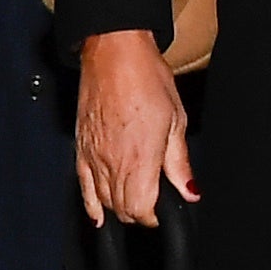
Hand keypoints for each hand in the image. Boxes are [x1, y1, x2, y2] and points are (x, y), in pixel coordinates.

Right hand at [74, 29, 197, 228]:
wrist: (113, 53)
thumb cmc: (145, 78)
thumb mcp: (176, 120)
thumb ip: (180, 163)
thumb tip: (190, 191)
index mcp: (140, 158)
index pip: (142, 210)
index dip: (155, 216)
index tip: (165, 209)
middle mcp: (112, 163)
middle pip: (123, 210)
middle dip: (139, 212)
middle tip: (154, 201)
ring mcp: (93, 157)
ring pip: (104, 201)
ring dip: (120, 207)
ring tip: (134, 198)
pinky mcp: (80, 149)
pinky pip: (83, 187)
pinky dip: (91, 204)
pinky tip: (98, 215)